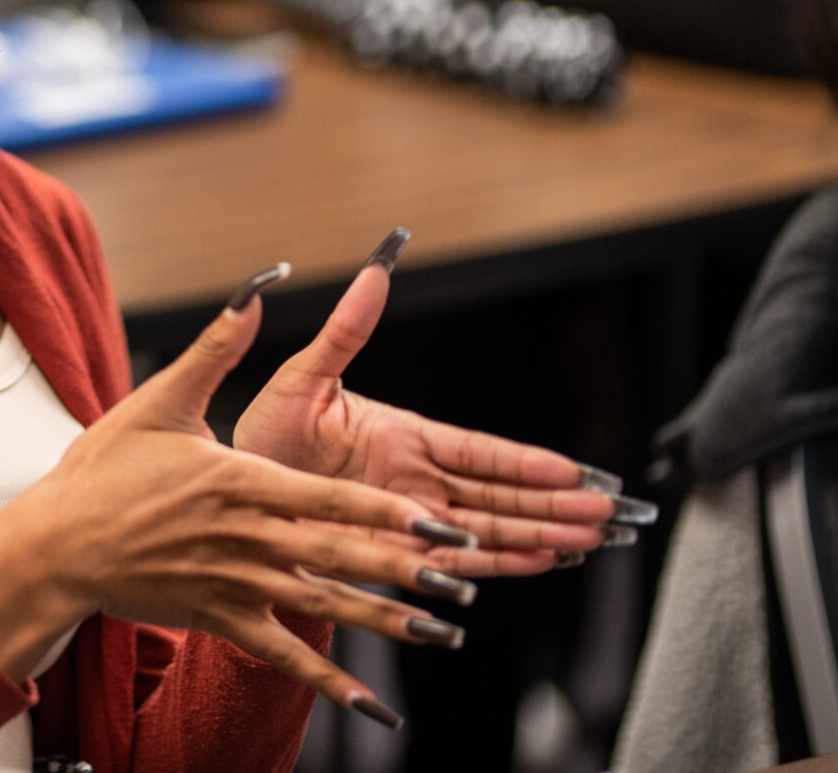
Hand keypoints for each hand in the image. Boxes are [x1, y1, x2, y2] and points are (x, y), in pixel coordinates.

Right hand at [0, 277, 469, 726]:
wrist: (57, 544)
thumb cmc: (104, 468)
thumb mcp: (159, 400)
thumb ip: (215, 351)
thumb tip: (254, 296)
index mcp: (242, 480)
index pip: (331, 498)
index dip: (389, 514)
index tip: (439, 524)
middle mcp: (248, 536)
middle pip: (341, 557)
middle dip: (407, 572)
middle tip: (463, 584)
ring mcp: (236, 583)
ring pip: (325, 606)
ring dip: (388, 623)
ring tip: (445, 634)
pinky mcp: (220, 618)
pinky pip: (284, 655)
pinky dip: (330, 684)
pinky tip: (374, 707)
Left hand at [233, 230, 643, 574]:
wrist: (230, 492)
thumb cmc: (264, 431)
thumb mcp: (304, 375)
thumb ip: (347, 329)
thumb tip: (375, 269)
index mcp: (402, 436)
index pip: (478, 452)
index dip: (525, 462)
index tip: (572, 469)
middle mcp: (414, 480)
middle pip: (498, 495)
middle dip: (553, 504)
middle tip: (607, 514)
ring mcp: (407, 519)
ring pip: (487, 530)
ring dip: (538, 537)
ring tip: (588, 542)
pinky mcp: (390, 552)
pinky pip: (451, 562)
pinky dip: (495, 567)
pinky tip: (537, 566)